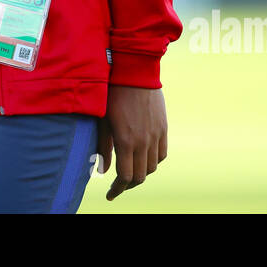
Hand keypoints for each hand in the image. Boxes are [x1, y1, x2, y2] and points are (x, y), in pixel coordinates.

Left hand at [97, 85, 167, 200]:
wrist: (134, 71)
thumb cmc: (112, 94)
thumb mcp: (102, 120)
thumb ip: (103, 147)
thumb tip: (103, 171)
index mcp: (125, 141)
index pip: (125, 177)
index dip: (117, 189)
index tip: (110, 194)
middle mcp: (143, 141)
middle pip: (140, 176)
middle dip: (128, 185)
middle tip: (118, 186)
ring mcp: (156, 135)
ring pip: (152, 167)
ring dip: (141, 174)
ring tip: (131, 172)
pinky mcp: (163, 128)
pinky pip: (162, 154)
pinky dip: (153, 162)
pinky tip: (144, 159)